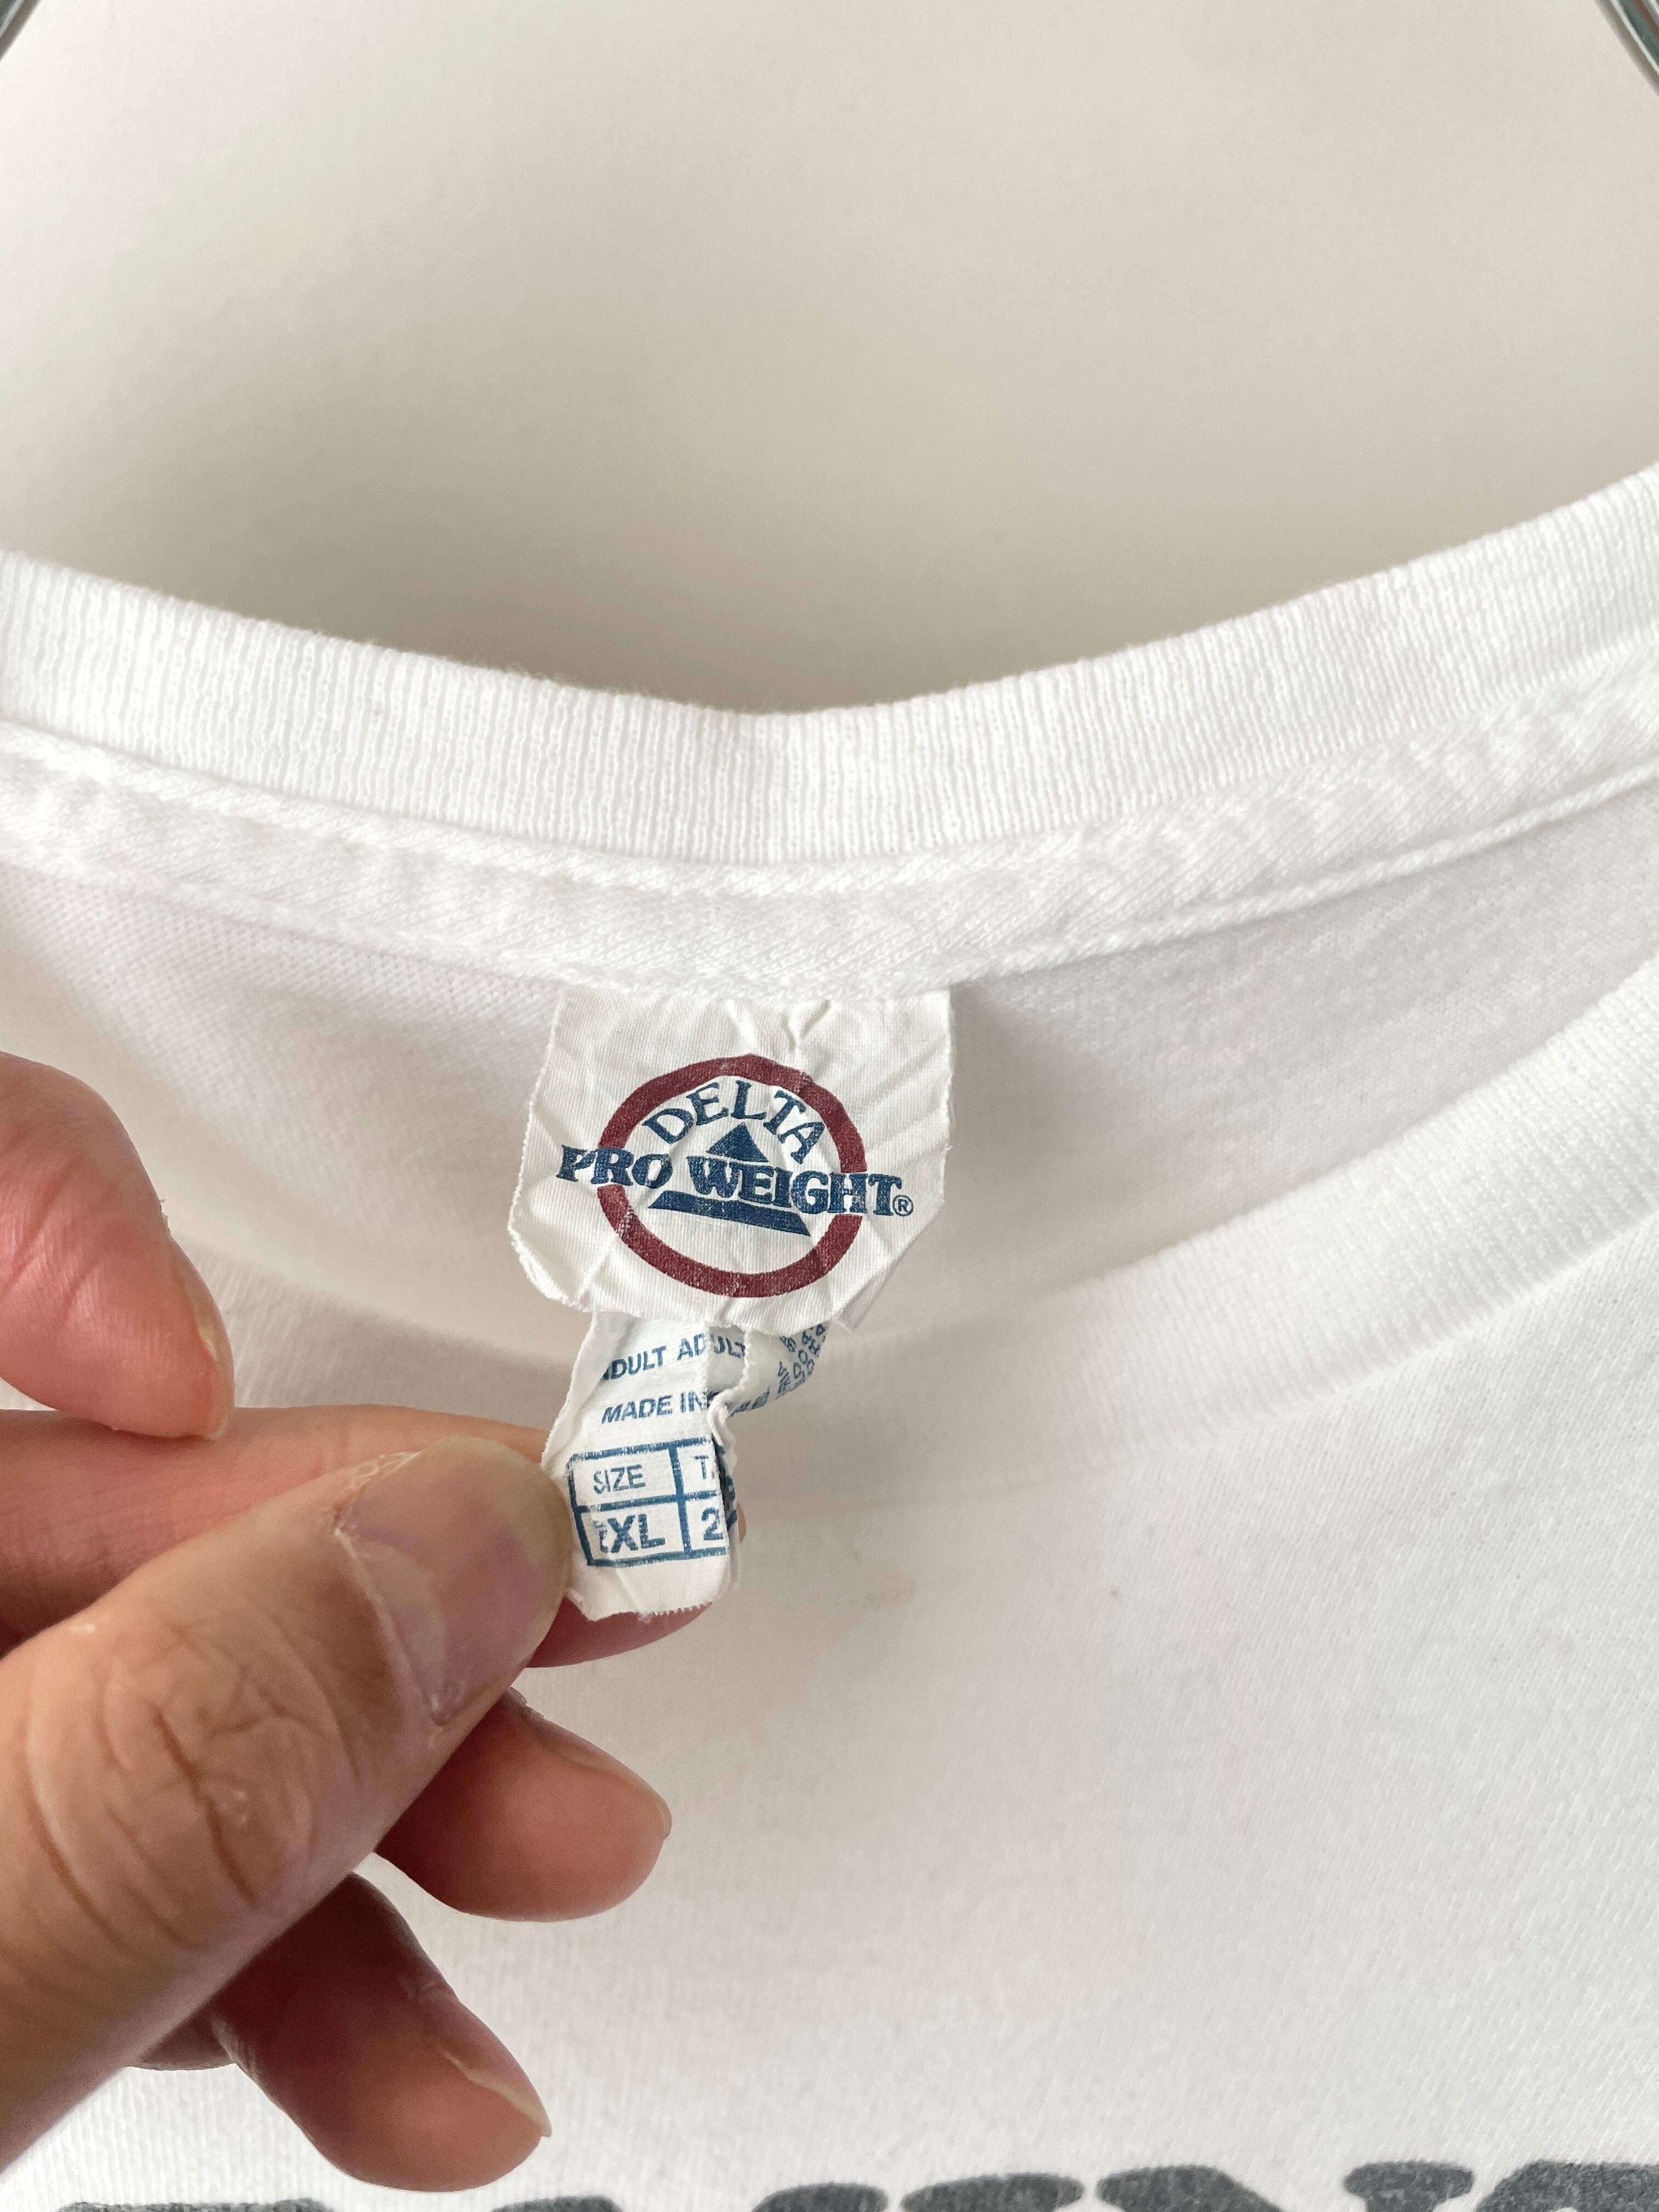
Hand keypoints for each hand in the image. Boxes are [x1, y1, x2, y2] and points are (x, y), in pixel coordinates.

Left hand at [0, 1051, 697, 2188]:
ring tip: (531, 1887)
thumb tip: (453, 1548)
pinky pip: (78, 1845)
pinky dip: (249, 1935)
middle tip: (558, 1633)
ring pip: (98, 1691)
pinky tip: (382, 2038)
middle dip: (337, 1582)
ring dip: (347, 1796)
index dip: (39, 1216)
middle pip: (47, 1495)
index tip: (192, 1377)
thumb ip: (168, 1762)